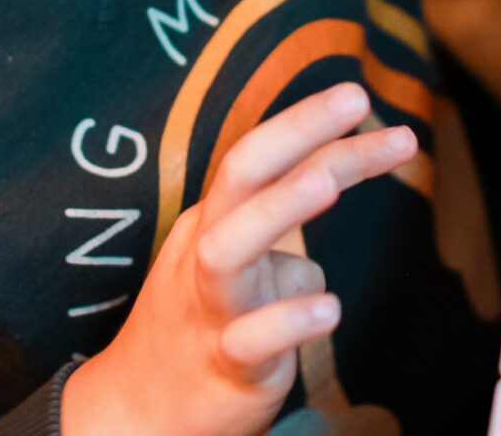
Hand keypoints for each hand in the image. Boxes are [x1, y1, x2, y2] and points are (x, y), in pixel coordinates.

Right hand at [61, 84, 415, 435]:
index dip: (312, 123)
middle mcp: (206, 252)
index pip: (263, 157)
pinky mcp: (223, 367)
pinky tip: (331, 309)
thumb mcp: (241, 260)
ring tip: (328, 181)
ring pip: (231, 250)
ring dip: (279, 210)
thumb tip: (329, 177)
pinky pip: (251, 340)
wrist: (138, 414)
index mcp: (214, 220)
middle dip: (297, 130)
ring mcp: (211, 308)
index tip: (361, 96)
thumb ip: (283, 219)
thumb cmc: (200, 325)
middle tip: (356, 97)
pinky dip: (288, 322)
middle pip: (241, 175)